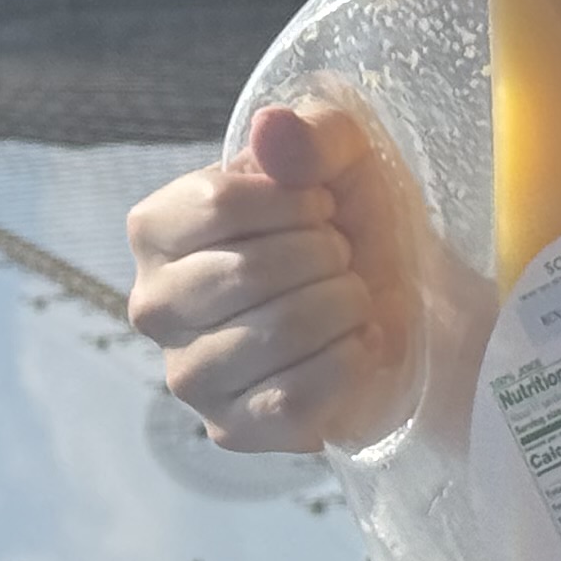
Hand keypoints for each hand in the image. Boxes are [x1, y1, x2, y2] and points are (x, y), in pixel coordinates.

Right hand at [122, 104, 422, 450]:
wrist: (405, 302)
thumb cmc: (353, 220)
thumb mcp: (346, 154)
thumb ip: (312, 132)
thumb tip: (271, 130)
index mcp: (157, 230)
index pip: (217, 206)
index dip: (294, 201)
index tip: (323, 205)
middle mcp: (154, 305)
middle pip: (248, 273)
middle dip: (324, 256)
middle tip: (341, 256)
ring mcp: (188, 376)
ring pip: (275, 334)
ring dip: (341, 306)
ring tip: (351, 298)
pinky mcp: (232, 430)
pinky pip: (294, 399)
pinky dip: (347, 363)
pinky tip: (356, 345)